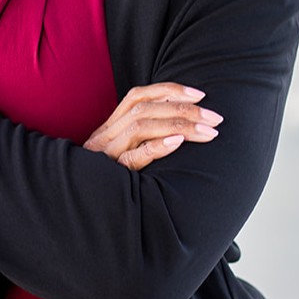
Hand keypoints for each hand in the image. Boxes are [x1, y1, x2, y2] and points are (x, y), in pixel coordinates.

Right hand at [83, 82, 221, 170]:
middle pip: (144, 109)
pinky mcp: (112, 176)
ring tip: (207, 131)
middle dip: (184, 109)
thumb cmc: (113, 181)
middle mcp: (105, 136)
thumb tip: (181, 121)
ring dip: (178, 125)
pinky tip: (178, 142)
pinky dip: (157, 146)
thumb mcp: (123, 153)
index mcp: (110, 127)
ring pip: (141, 127)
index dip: (169, 90)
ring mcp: (106, 155)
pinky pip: (133, 157)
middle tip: (215, 118)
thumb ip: (143, 136)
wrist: (84, 208)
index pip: (138, 96)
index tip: (200, 95)